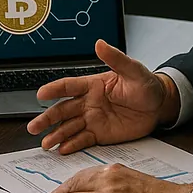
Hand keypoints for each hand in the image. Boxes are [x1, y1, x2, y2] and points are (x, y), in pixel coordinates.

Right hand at [26, 39, 179, 151]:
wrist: (159, 106)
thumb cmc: (146, 85)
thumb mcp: (134, 71)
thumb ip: (116, 59)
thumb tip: (100, 43)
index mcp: (93, 85)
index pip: (69, 87)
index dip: (54, 90)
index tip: (41, 94)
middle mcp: (88, 102)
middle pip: (63, 110)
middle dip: (47, 119)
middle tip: (33, 127)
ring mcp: (92, 119)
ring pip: (69, 127)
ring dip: (56, 134)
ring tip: (45, 144)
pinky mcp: (100, 134)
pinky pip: (83, 139)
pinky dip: (72, 144)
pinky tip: (62, 149)